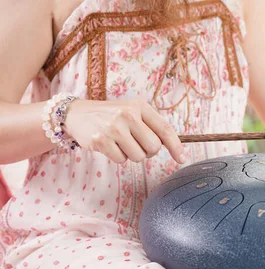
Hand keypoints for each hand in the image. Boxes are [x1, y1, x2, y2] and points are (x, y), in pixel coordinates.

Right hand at [64, 99, 184, 163]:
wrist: (77, 114)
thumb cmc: (111, 116)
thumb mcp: (132, 112)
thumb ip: (151, 126)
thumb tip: (175, 148)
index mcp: (140, 106)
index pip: (165, 129)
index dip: (176, 146)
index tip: (181, 159)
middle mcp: (128, 115)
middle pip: (153, 148)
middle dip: (147, 151)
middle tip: (135, 144)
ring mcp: (114, 127)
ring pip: (138, 157)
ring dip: (131, 155)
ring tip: (120, 142)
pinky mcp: (101, 140)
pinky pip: (121, 160)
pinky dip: (117, 157)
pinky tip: (109, 145)